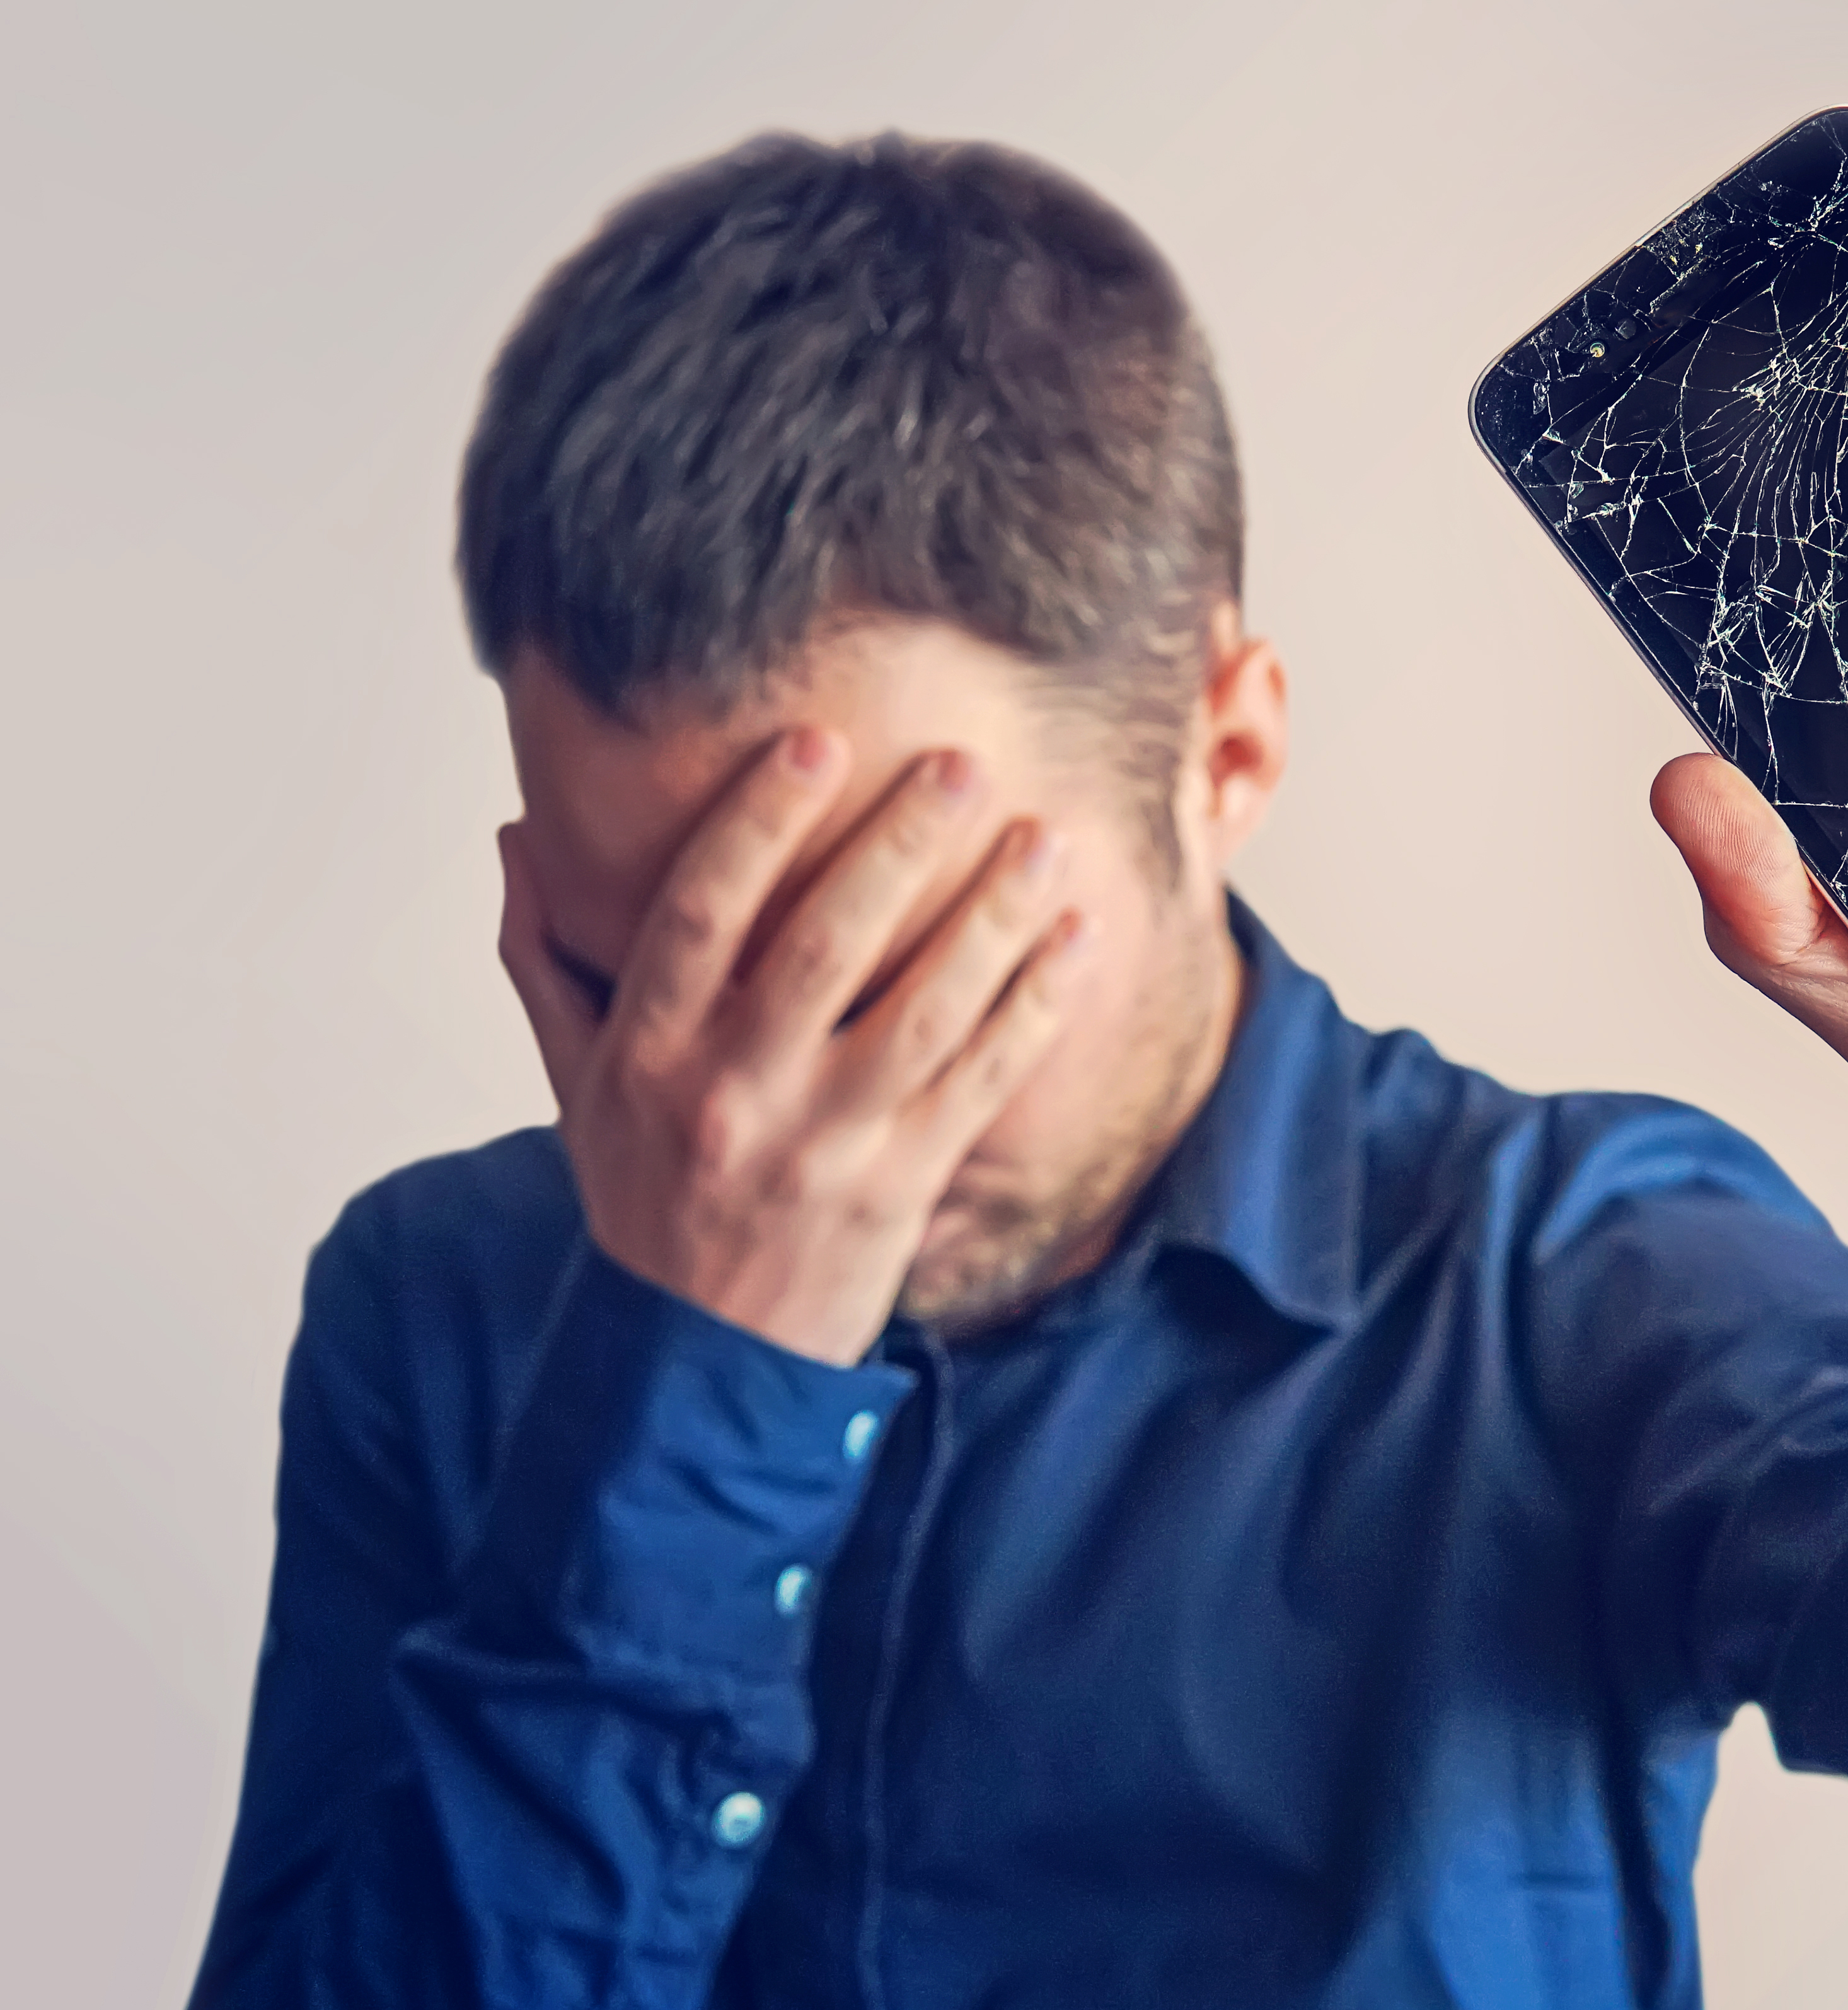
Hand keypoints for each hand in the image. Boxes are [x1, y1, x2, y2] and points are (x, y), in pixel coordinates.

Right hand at [497, 729, 1088, 1364]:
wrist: (696, 1360)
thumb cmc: (644, 1198)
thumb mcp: (574, 1085)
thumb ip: (545, 959)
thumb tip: (517, 838)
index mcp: (648, 1053)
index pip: (700, 911)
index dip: (759, 821)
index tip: (816, 738)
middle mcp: (734, 1092)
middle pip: (828, 944)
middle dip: (901, 845)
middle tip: (962, 762)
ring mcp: (825, 1142)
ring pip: (924, 1008)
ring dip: (994, 916)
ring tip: (1046, 837)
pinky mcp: (901, 1187)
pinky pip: (981, 1081)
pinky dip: (1036, 1007)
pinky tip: (1078, 940)